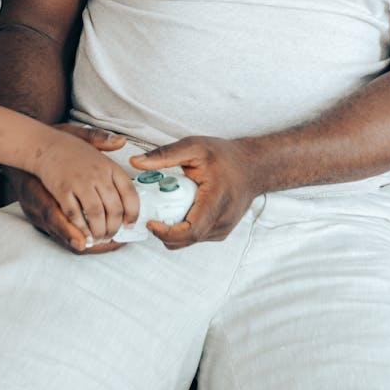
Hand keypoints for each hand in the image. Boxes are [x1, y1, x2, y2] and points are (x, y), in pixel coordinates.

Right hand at [8, 125, 133, 253]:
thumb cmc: (66, 145)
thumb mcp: (89, 139)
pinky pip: (75, 214)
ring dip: (99, 231)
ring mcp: (79, 182)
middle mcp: (97, 174)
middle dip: (114, 228)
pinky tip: (83, 235)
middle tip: (111, 236)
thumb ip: (106, 142)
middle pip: (114, 208)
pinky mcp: (62, 190)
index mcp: (108, 165)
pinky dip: (80, 228)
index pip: (129, 193)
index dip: (133, 212)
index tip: (130, 224)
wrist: (40, 143)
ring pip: (96, 214)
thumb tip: (122, 141)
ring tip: (99, 238)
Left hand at [130, 136, 259, 247]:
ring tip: (163, 210)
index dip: (166, 232)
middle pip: (186, 240)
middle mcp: (222, 220)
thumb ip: (164, 155)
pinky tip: (178, 211)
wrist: (253, 167)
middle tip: (151, 214)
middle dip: (163, 232)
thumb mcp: (194, 147)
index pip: (190, 230)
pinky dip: (183, 230)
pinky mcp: (221, 232)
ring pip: (190, 242)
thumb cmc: (226, 156)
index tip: (150, 222)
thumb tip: (136, 162)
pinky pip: (197, 238)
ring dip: (172, 232)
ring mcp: (223, 229)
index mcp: (216, 200)